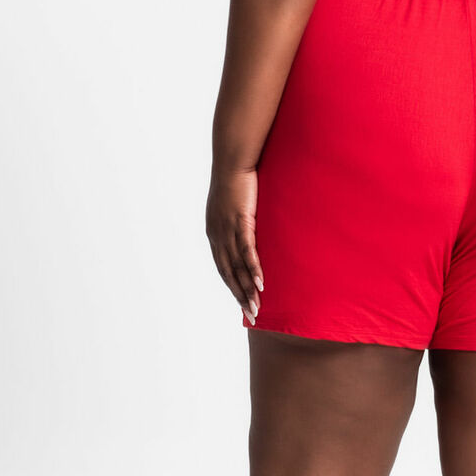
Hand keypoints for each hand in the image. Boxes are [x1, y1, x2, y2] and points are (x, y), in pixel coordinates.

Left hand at [205, 168, 264, 324]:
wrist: (232, 160)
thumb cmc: (235, 178)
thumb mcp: (233, 203)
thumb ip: (237, 217)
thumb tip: (246, 223)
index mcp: (214, 233)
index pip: (223, 266)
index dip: (232, 285)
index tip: (242, 301)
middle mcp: (217, 235)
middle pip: (228, 273)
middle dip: (240, 295)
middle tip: (252, 314)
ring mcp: (227, 230)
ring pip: (237, 267)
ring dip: (248, 289)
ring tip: (257, 306)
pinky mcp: (240, 222)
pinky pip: (247, 251)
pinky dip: (253, 269)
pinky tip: (261, 283)